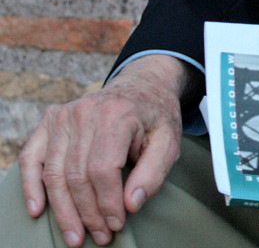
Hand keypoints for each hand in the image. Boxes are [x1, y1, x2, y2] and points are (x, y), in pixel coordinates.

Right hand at [18, 54, 199, 246]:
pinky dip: (30, 186)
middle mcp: (85, 112)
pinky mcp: (51, 120)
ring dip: (63, 211)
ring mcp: (64, 115)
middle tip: (100, 237)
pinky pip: (31, 157)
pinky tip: (37, 210)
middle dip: (87, 214)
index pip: (103, 171)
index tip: (117, 224)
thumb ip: (153, 172)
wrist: (142, 85)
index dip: (108, 204)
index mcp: (116, 114)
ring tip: (75, 236)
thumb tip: (131, 204)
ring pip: (54, 174)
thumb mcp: (169, 140)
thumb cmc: (156, 117)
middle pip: (77, 176)